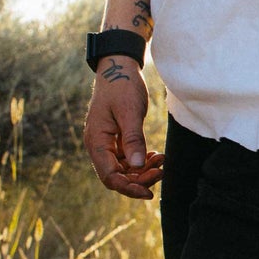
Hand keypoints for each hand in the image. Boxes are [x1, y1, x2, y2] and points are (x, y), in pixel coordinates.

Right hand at [84, 58, 164, 199]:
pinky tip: (155, 155)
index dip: (129, 188)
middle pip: (117, 176)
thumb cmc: (122, 85)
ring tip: (161, 160)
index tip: (149, 192)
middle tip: (161, 171)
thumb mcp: (130, 111)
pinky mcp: (116, 139)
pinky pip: (127, 158)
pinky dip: (141, 160)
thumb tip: (137, 166)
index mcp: (96, 141)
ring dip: (142, 170)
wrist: (119, 67)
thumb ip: (133, 139)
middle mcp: (98, 145)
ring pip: (124, 169)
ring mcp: (107, 143)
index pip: (109, 177)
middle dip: (139, 179)